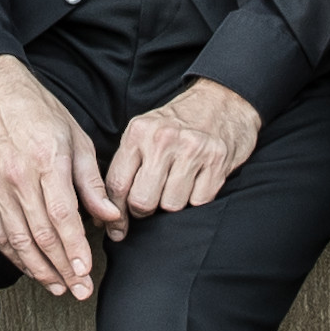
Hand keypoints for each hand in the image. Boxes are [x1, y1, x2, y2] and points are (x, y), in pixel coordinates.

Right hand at [0, 55, 121, 300]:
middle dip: (63, 268)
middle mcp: (18, 177)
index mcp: (46, 160)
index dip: (74, 248)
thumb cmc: (38, 111)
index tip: (86, 271)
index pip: (62, 216)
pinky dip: (15, 256)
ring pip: (18, 240)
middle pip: (41, 235)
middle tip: (80, 290)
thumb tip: (110, 216)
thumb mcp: (76, 138)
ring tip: (59, 287)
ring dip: (39, 269)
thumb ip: (92, 181)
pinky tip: (31, 268)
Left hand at [105, 77, 261, 217]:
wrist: (222, 102)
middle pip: (142, 201)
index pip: (117, 184)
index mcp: (138, 132)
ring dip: (172, 203)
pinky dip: (196, 199)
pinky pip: (199, 202)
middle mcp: (164, 139)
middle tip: (150, 202)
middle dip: (144, 211)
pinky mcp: (217, 160)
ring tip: (176, 186)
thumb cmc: (177, 123)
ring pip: (171, 205)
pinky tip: (197, 182)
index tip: (115, 229)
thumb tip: (107, 215)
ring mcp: (193, 149)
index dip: (115, 213)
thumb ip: (125, 167)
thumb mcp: (144, 133)